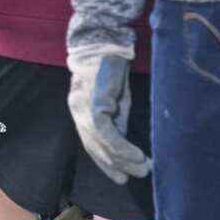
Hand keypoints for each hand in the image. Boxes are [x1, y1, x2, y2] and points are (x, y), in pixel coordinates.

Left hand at [67, 46, 150, 183]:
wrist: (104, 42)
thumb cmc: (111, 70)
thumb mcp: (116, 100)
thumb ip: (117, 120)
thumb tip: (124, 144)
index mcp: (79, 110)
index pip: (90, 143)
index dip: (104, 162)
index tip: (120, 177)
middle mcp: (77, 111)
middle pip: (94, 147)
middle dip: (114, 165)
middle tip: (135, 177)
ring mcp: (83, 108)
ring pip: (101, 143)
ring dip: (122, 160)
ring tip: (142, 168)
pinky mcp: (94, 103)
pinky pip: (106, 133)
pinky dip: (121, 147)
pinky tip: (136, 155)